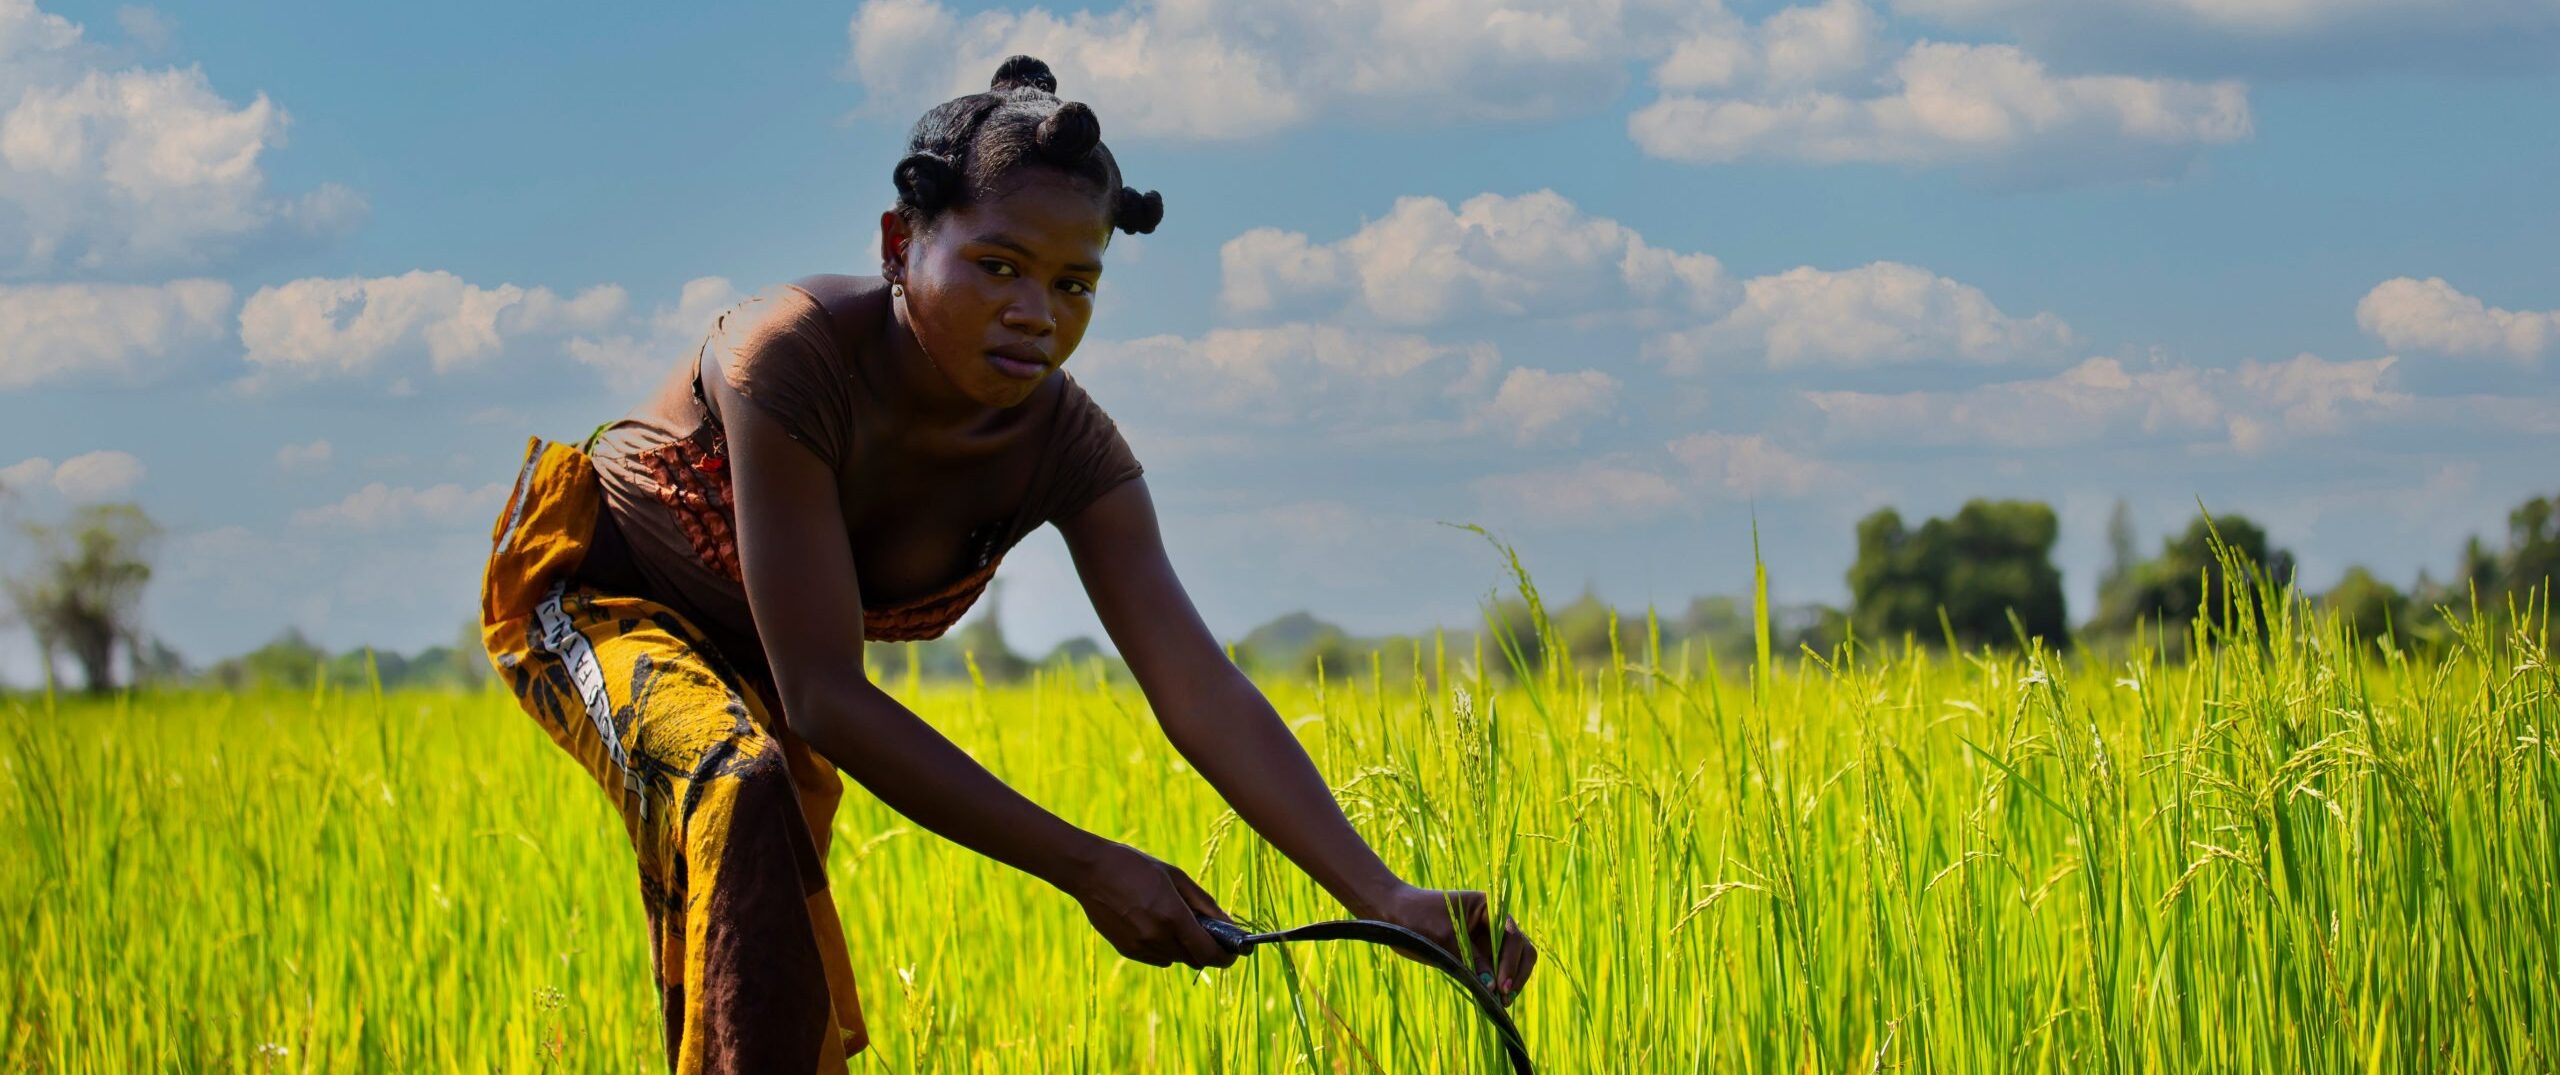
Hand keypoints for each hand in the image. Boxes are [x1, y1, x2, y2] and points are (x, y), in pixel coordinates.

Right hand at [1066, 841, 1239, 969]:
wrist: (1090, 871)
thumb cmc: (1135, 867)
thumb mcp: (1175, 877)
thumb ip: (1203, 903)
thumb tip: (1228, 923)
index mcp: (1172, 916)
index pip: (1208, 952)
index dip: (1225, 956)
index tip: (1234, 953)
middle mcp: (1157, 937)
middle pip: (1194, 959)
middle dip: (1207, 950)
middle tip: (1212, 934)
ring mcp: (1140, 947)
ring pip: (1176, 958)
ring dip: (1185, 947)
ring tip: (1177, 921)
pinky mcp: (1126, 950)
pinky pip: (1157, 957)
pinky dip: (1165, 947)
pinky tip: (1156, 924)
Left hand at [1364, 883, 1536, 1006]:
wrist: (1393, 914)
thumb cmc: (1417, 917)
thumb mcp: (1444, 937)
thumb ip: (1470, 959)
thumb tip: (1492, 987)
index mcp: (1489, 907)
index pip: (1513, 936)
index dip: (1510, 962)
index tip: (1500, 985)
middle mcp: (1493, 923)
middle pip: (1521, 949)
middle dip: (1516, 973)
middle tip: (1504, 998)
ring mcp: (1486, 940)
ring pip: (1512, 963)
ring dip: (1509, 982)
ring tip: (1499, 1004)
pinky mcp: (1476, 956)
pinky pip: (1494, 972)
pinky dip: (1495, 986)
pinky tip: (1492, 1001)